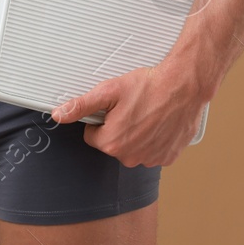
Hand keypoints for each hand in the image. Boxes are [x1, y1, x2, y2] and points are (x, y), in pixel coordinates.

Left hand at [49, 59, 207, 167]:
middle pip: (114, 144)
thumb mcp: (109, 91)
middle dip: (120, 128)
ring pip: (134, 148)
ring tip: (148, 113)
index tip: (114, 109)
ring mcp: (151, 159)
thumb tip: (60, 114)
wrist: (184, 85)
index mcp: (112, 143)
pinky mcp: (168, 157)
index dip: (102, 120)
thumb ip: (81, 106)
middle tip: (132, 108)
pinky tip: (160, 122)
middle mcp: (131, 157)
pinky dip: (155, 139)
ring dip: (138, 134)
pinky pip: (154, 151)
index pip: (93, 137)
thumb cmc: (149, 87)